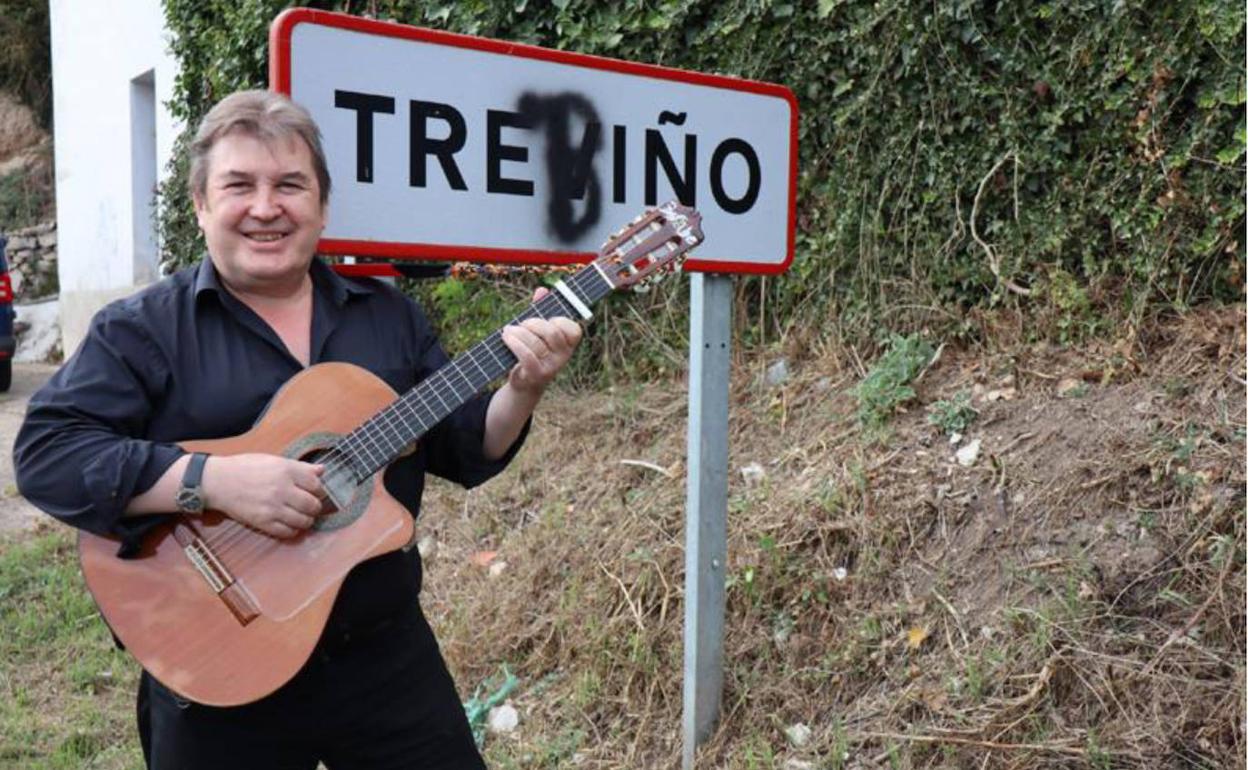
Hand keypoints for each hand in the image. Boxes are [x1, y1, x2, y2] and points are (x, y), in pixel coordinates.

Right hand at [200, 454, 324, 538]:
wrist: (218, 481)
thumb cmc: (245, 467)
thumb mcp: (274, 460)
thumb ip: (300, 466)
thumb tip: (322, 470)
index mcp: (286, 470)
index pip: (316, 485)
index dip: (318, 490)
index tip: (314, 491)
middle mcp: (282, 489)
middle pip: (313, 505)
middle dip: (315, 507)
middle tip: (311, 506)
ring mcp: (273, 507)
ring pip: (303, 521)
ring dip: (306, 520)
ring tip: (302, 516)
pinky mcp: (263, 522)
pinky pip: (287, 532)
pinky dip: (293, 530)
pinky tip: (289, 524)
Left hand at [500, 288, 582, 394]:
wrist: (524, 383)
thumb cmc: (533, 351)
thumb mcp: (537, 331)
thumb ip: (541, 310)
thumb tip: (542, 289)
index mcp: (568, 344)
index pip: (574, 329)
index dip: (559, 321)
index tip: (547, 320)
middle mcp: (564, 356)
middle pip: (551, 332)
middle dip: (533, 324)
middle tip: (521, 324)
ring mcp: (552, 367)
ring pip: (536, 343)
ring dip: (517, 333)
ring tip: (507, 331)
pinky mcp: (537, 374)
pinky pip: (526, 356)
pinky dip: (514, 344)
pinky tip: (506, 338)